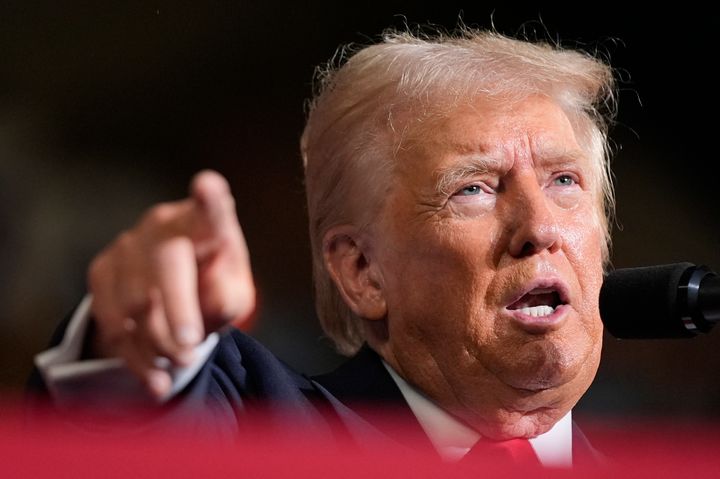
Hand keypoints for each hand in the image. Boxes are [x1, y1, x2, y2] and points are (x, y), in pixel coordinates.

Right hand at [87, 170, 255, 398]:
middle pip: (164, 264)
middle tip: (189, 350)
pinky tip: (154, 382)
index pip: (212, 210)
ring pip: (135, 301)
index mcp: (206, 224)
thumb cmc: (213, 292)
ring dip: (157, 342)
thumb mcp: (233, 297)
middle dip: (176, 313)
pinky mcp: (101, 271)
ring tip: (180, 366)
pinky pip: (111, 321)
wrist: (173, 301)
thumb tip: (213, 288)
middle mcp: (163, 224)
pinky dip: (134, 359)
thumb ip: (228, 293)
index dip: (210, 200)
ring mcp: (128, 244)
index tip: (208, 186)